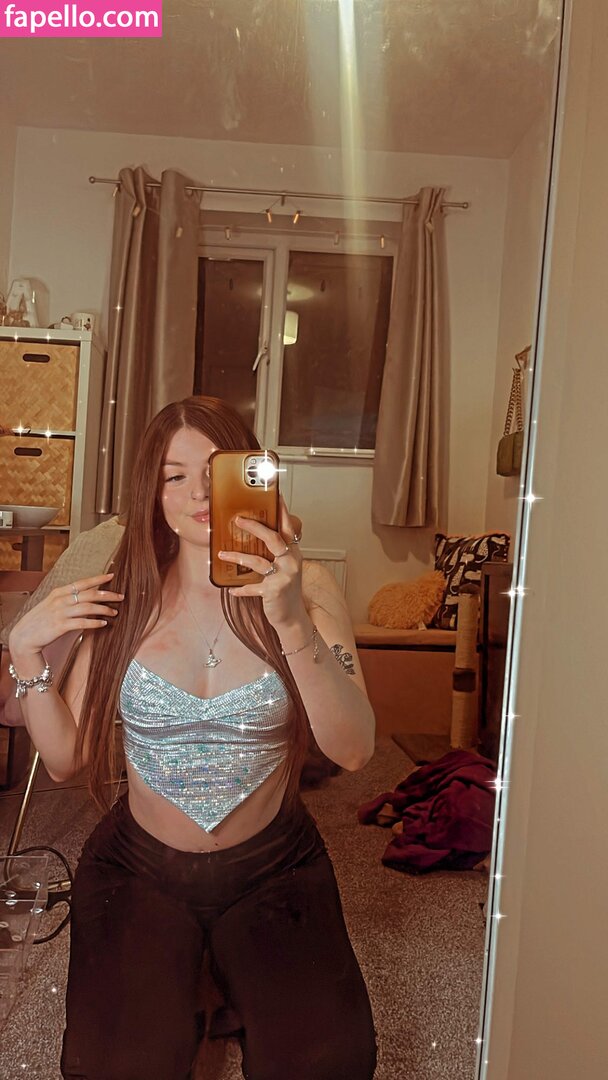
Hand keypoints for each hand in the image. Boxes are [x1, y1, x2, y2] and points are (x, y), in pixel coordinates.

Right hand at [8, 573, 124, 663]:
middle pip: (89, 594)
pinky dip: (94, 623)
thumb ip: (67, 598)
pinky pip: (82, 623)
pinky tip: (103, 624)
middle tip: (121, 597)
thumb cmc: (40, 620)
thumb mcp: (52, 604)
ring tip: (115, 612)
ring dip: (104, 609)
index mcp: (59, 592)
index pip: (82, 582)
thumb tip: (86, 595)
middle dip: (107, 594)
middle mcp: (60, 600)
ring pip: (88, 608)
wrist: (24, 636)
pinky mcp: (60, 626)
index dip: (98, 578)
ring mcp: (60, 613)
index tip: (112, 575)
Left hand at [218, 499, 307, 630]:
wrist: (292, 617)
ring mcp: (284, 577)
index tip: (275, 494)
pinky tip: (231, 589)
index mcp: (293, 552)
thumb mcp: (284, 566)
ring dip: (237, 557)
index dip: (282, 510)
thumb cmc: (285, 589)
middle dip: (255, 527)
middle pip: (273, 539)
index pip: (288, 526)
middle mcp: (291, 561)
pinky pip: (253, 587)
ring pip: (258, 561)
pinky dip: (241, 589)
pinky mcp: (274, 591)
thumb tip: (252, 533)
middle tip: (238, 520)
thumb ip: (275, 551)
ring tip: (221, 554)